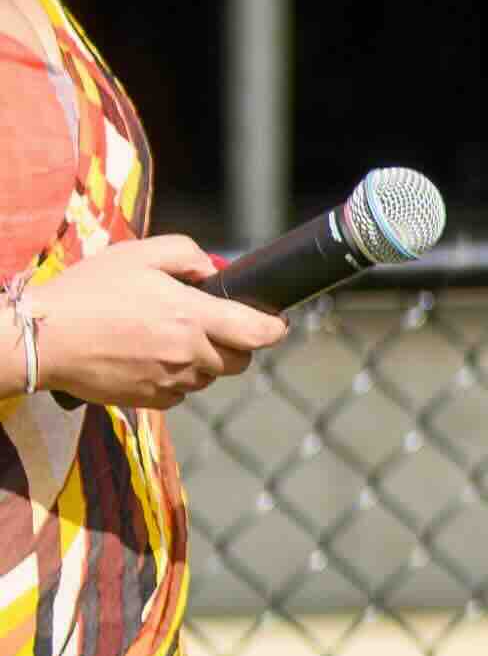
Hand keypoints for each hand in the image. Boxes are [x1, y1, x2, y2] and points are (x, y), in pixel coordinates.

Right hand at [23, 239, 283, 407]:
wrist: (44, 336)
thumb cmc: (88, 292)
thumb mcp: (138, 254)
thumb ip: (186, 254)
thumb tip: (213, 270)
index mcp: (193, 317)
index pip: (259, 333)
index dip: (273, 328)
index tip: (274, 323)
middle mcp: (189, 354)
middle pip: (239, 361)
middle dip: (233, 344)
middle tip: (207, 326)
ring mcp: (171, 381)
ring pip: (208, 378)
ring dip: (201, 361)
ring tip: (164, 338)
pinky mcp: (150, 401)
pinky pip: (180, 393)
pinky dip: (175, 379)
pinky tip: (147, 358)